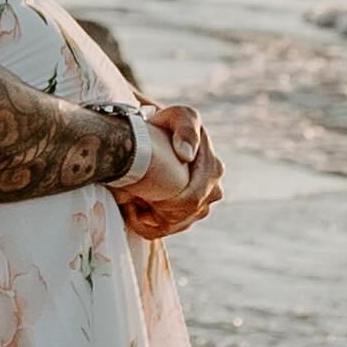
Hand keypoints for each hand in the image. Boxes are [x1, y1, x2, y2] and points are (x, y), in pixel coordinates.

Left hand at [118, 102, 222, 237]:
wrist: (160, 135)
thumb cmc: (169, 124)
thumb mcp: (178, 117)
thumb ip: (186, 128)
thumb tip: (187, 155)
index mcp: (213, 169)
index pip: (191, 200)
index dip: (165, 205)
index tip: (141, 199)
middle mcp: (213, 189)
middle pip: (185, 217)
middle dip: (158, 214)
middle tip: (133, 204)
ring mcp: (203, 203)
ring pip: (179, 225)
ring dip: (155, 221)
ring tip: (134, 205)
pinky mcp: (191, 213)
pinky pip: (174, 229)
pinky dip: (155, 226)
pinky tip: (139, 212)